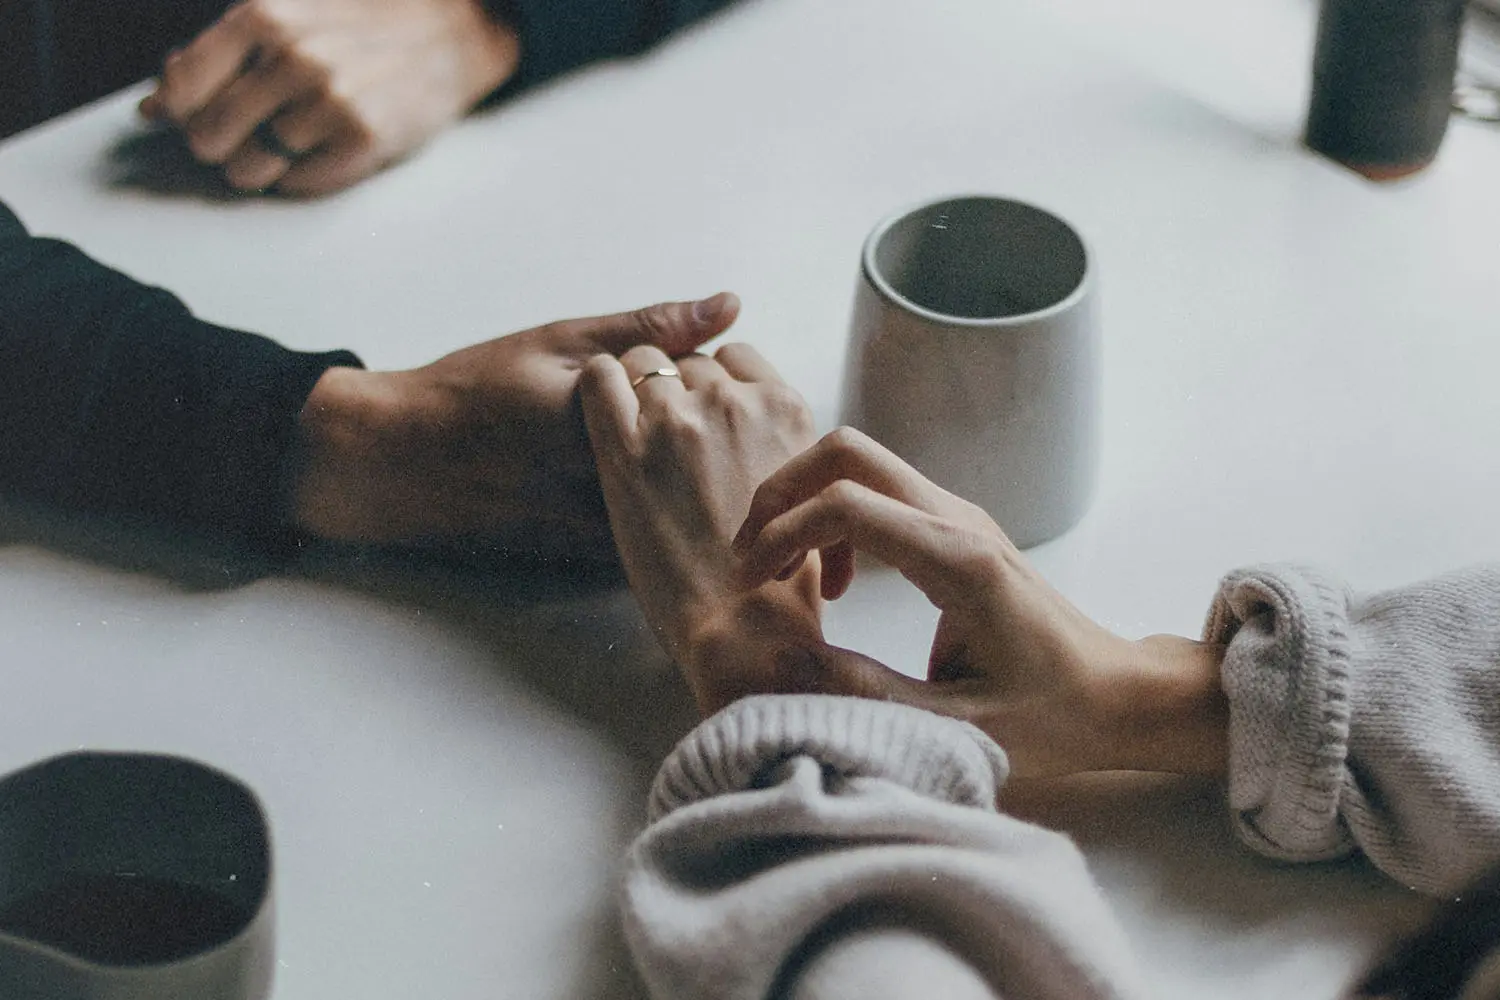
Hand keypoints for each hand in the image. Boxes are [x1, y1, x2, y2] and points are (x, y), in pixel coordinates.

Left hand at [138, 0, 519, 194]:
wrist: (452, 31)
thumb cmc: (360, 26)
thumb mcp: (286, 17)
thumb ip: (217, 56)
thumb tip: (152, 107)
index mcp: (262, 17)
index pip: (179, 91)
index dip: (181, 114)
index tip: (198, 116)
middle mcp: (293, 58)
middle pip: (207, 138)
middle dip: (222, 144)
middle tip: (255, 131)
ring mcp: (330, 101)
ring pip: (249, 169)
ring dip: (264, 163)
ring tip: (297, 137)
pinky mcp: (364, 140)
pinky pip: (297, 184)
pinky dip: (301, 175)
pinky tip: (324, 147)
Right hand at [292, 293, 739, 558]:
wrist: (401, 465)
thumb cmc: (476, 390)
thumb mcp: (559, 341)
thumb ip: (650, 328)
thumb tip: (731, 304)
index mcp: (607, 419)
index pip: (705, 398)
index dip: (704, 380)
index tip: (677, 370)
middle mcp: (606, 483)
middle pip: (703, 456)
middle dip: (706, 432)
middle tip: (674, 408)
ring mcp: (599, 530)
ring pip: (683, 502)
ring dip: (690, 476)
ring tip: (668, 449)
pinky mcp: (591, 561)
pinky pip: (655, 536)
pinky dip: (664, 511)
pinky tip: (646, 489)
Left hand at [578, 343, 824, 713]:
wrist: (743, 627)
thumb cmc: (780, 580)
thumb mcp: (809, 494)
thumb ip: (785, 447)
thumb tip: (764, 436)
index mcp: (785, 409)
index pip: (738, 358)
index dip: (716, 381)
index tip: (704, 411)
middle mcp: (734, 402)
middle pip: (691, 362)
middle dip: (676, 390)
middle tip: (666, 438)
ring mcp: (678, 420)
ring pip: (643, 361)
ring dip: (635, 388)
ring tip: (630, 433)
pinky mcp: (625, 447)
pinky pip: (599, 377)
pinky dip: (597, 385)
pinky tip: (599, 413)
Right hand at [731, 427, 1228, 778]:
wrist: (1117, 696)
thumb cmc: (1051, 717)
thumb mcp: (952, 726)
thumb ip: (864, 693)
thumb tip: (781, 666)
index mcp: (958, 561)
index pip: (845, 504)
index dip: (781, 534)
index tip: (751, 585)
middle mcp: (958, 520)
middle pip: (847, 451)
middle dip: (781, 493)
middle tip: (752, 560)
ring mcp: (959, 516)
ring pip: (859, 463)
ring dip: (805, 503)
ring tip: (785, 575)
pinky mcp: (956, 528)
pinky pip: (878, 492)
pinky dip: (834, 519)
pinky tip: (836, 584)